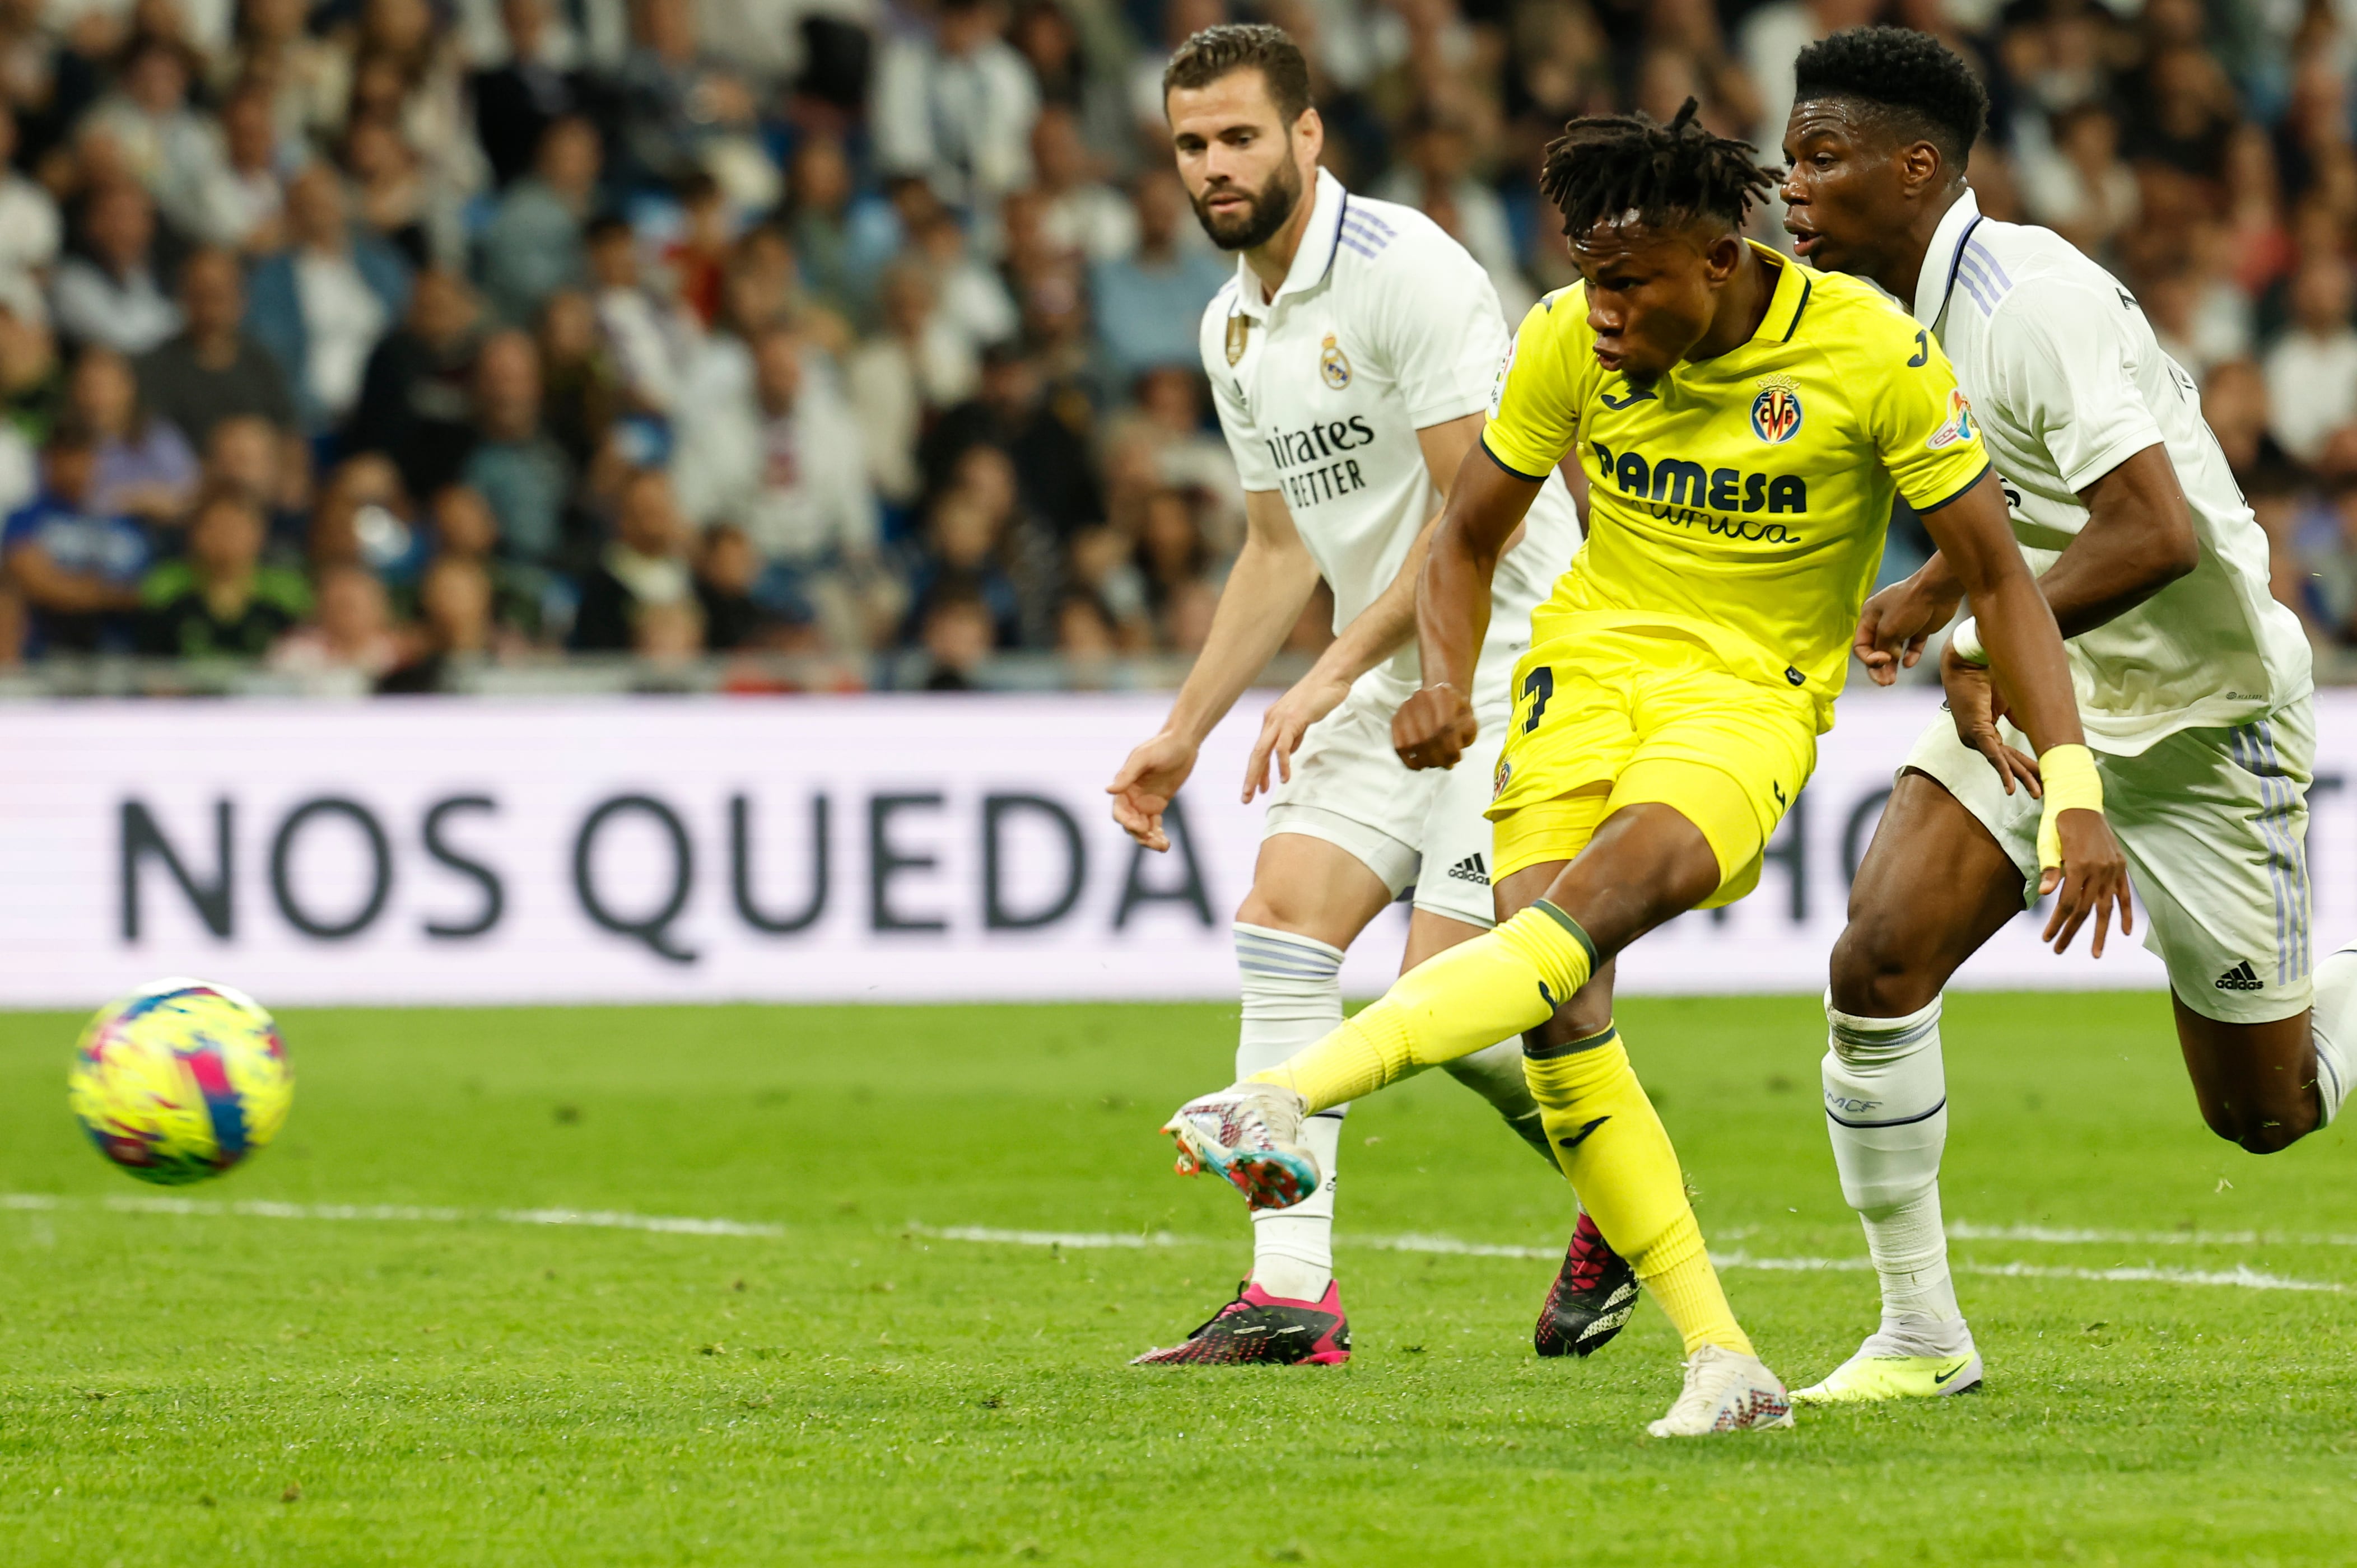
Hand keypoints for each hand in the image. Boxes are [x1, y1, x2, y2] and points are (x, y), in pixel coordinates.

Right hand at [1107, 731, 1196, 851]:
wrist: (1182, 743)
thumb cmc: (1161, 746)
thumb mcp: (1144, 758)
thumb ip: (1127, 774)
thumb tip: (1108, 790)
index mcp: (1125, 787)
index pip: (1120, 811)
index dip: (1127, 821)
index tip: (1140, 827)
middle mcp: (1132, 797)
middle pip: (1130, 824)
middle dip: (1139, 835)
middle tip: (1153, 841)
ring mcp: (1144, 803)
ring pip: (1142, 829)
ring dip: (1149, 840)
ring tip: (1163, 846)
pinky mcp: (1158, 805)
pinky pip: (1155, 825)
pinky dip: (1158, 835)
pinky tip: (1165, 843)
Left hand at [1242, 668, 1350, 801]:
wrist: (1331, 677)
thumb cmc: (1319, 697)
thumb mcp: (1302, 720)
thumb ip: (1294, 736)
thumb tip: (1288, 753)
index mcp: (1272, 720)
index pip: (1260, 750)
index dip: (1257, 771)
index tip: (1256, 789)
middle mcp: (1271, 719)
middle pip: (1256, 753)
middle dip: (1250, 777)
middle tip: (1246, 798)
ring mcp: (1280, 719)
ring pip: (1263, 751)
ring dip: (1259, 774)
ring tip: (1259, 793)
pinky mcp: (1293, 719)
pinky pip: (1282, 746)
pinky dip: (1281, 763)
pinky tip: (1284, 778)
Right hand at [1392, 683, 1477, 770]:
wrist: (1440, 697)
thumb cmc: (1456, 713)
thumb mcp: (1469, 718)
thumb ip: (1467, 732)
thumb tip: (1453, 753)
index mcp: (1445, 694)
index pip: (1446, 726)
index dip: (1451, 748)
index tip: (1456, 759)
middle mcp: (1423, 697)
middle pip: (1428, 736)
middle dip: (1438, 757)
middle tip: (1446, 765)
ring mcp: (1407, 708)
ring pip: (1413, 743)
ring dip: (1425, 760)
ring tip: (1434, 765)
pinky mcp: (1396, 719)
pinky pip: (1399, 745)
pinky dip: (1408, 761)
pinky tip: (1418, 766)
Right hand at [1855, 573, 1962, 686]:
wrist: (1938, 590)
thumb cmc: (1908, 605)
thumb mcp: (1888, 629)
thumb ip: (1881, 647)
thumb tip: (1885, 660)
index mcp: (1869, 617)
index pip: (1861, 645)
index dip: (1868, 658)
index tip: (1883, 661)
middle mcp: (1883, 621)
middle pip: (1877, 650)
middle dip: (1879, 667)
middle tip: (1885, 682)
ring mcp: (1902, 624)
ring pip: (1894, 650)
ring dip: (1893, 665)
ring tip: (1893, 680)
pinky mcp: (1919, 628)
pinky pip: (1912, 646)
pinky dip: (1910, 655)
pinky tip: (1910, 662)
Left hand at [1941, 643, 2040, 796]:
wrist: (1970, 658)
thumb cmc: (1987, 676)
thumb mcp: (2008, 702)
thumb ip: (2018, 719)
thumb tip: (2031, 732)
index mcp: (1983, 732)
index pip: (2007, 755)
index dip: (2025, 767)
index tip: (2041, 777)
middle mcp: (1976, 738)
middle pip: (2006, 762)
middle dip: (2026, 777)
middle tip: (2041, 793)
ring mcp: (1973, 736)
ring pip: (2001, 761)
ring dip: (2020, 776)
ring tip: (2035, 792)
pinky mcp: (1975, 729)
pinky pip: (1992, 752)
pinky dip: (2003, 769)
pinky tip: (2011, 785)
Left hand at [2041, 808, 2133, 956]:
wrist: (2082, 803)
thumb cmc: (2058, 823)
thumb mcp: (2048, 842)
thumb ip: (2049, 868)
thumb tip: (2046, 894)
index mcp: (2078, 864)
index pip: (2066, 903)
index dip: (2057, 922)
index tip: (2047, 938)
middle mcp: (2099, 869)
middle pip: (2085, 909)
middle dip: (2072, 932)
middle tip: (2059, 950)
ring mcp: (2112, 869)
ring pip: (2106, 907)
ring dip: (2100, 932)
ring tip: (2096, 952)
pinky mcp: (2120, 867)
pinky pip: (2124, 895)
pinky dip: (2125, 913)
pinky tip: (2124, 932)